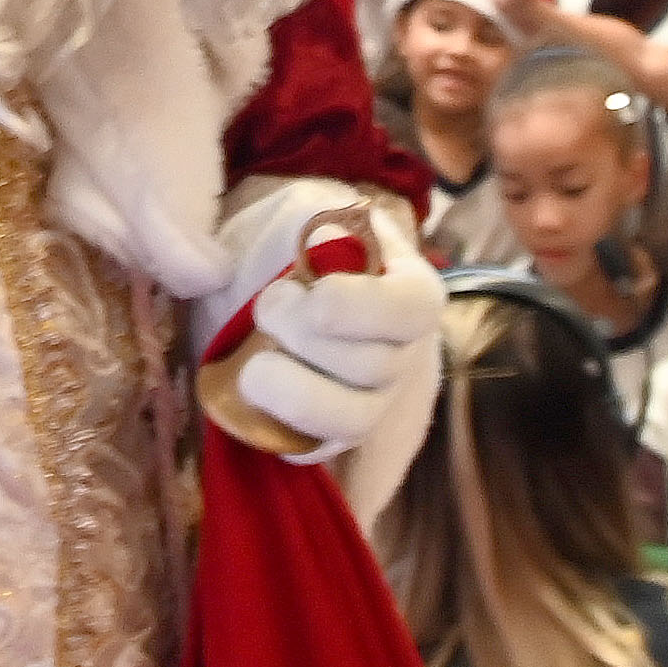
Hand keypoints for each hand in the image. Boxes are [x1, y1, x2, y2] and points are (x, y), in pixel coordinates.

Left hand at [240, 246, 447, 455]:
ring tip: (255, 364)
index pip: (413, 310)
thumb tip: (321, 245)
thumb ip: (309, 225)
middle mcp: (404, 353)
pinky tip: (256, 402)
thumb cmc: (289, 245)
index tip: (311, 296)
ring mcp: (374, 400)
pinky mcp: (333, 435)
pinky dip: (285, 431)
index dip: (360, 309)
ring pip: (353, 419)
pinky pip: (320, 451)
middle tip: (266, 306)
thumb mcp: (299, 215)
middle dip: (307, 339)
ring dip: (295, 393)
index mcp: (410, 291)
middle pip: (375, 367)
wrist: (261, 282)